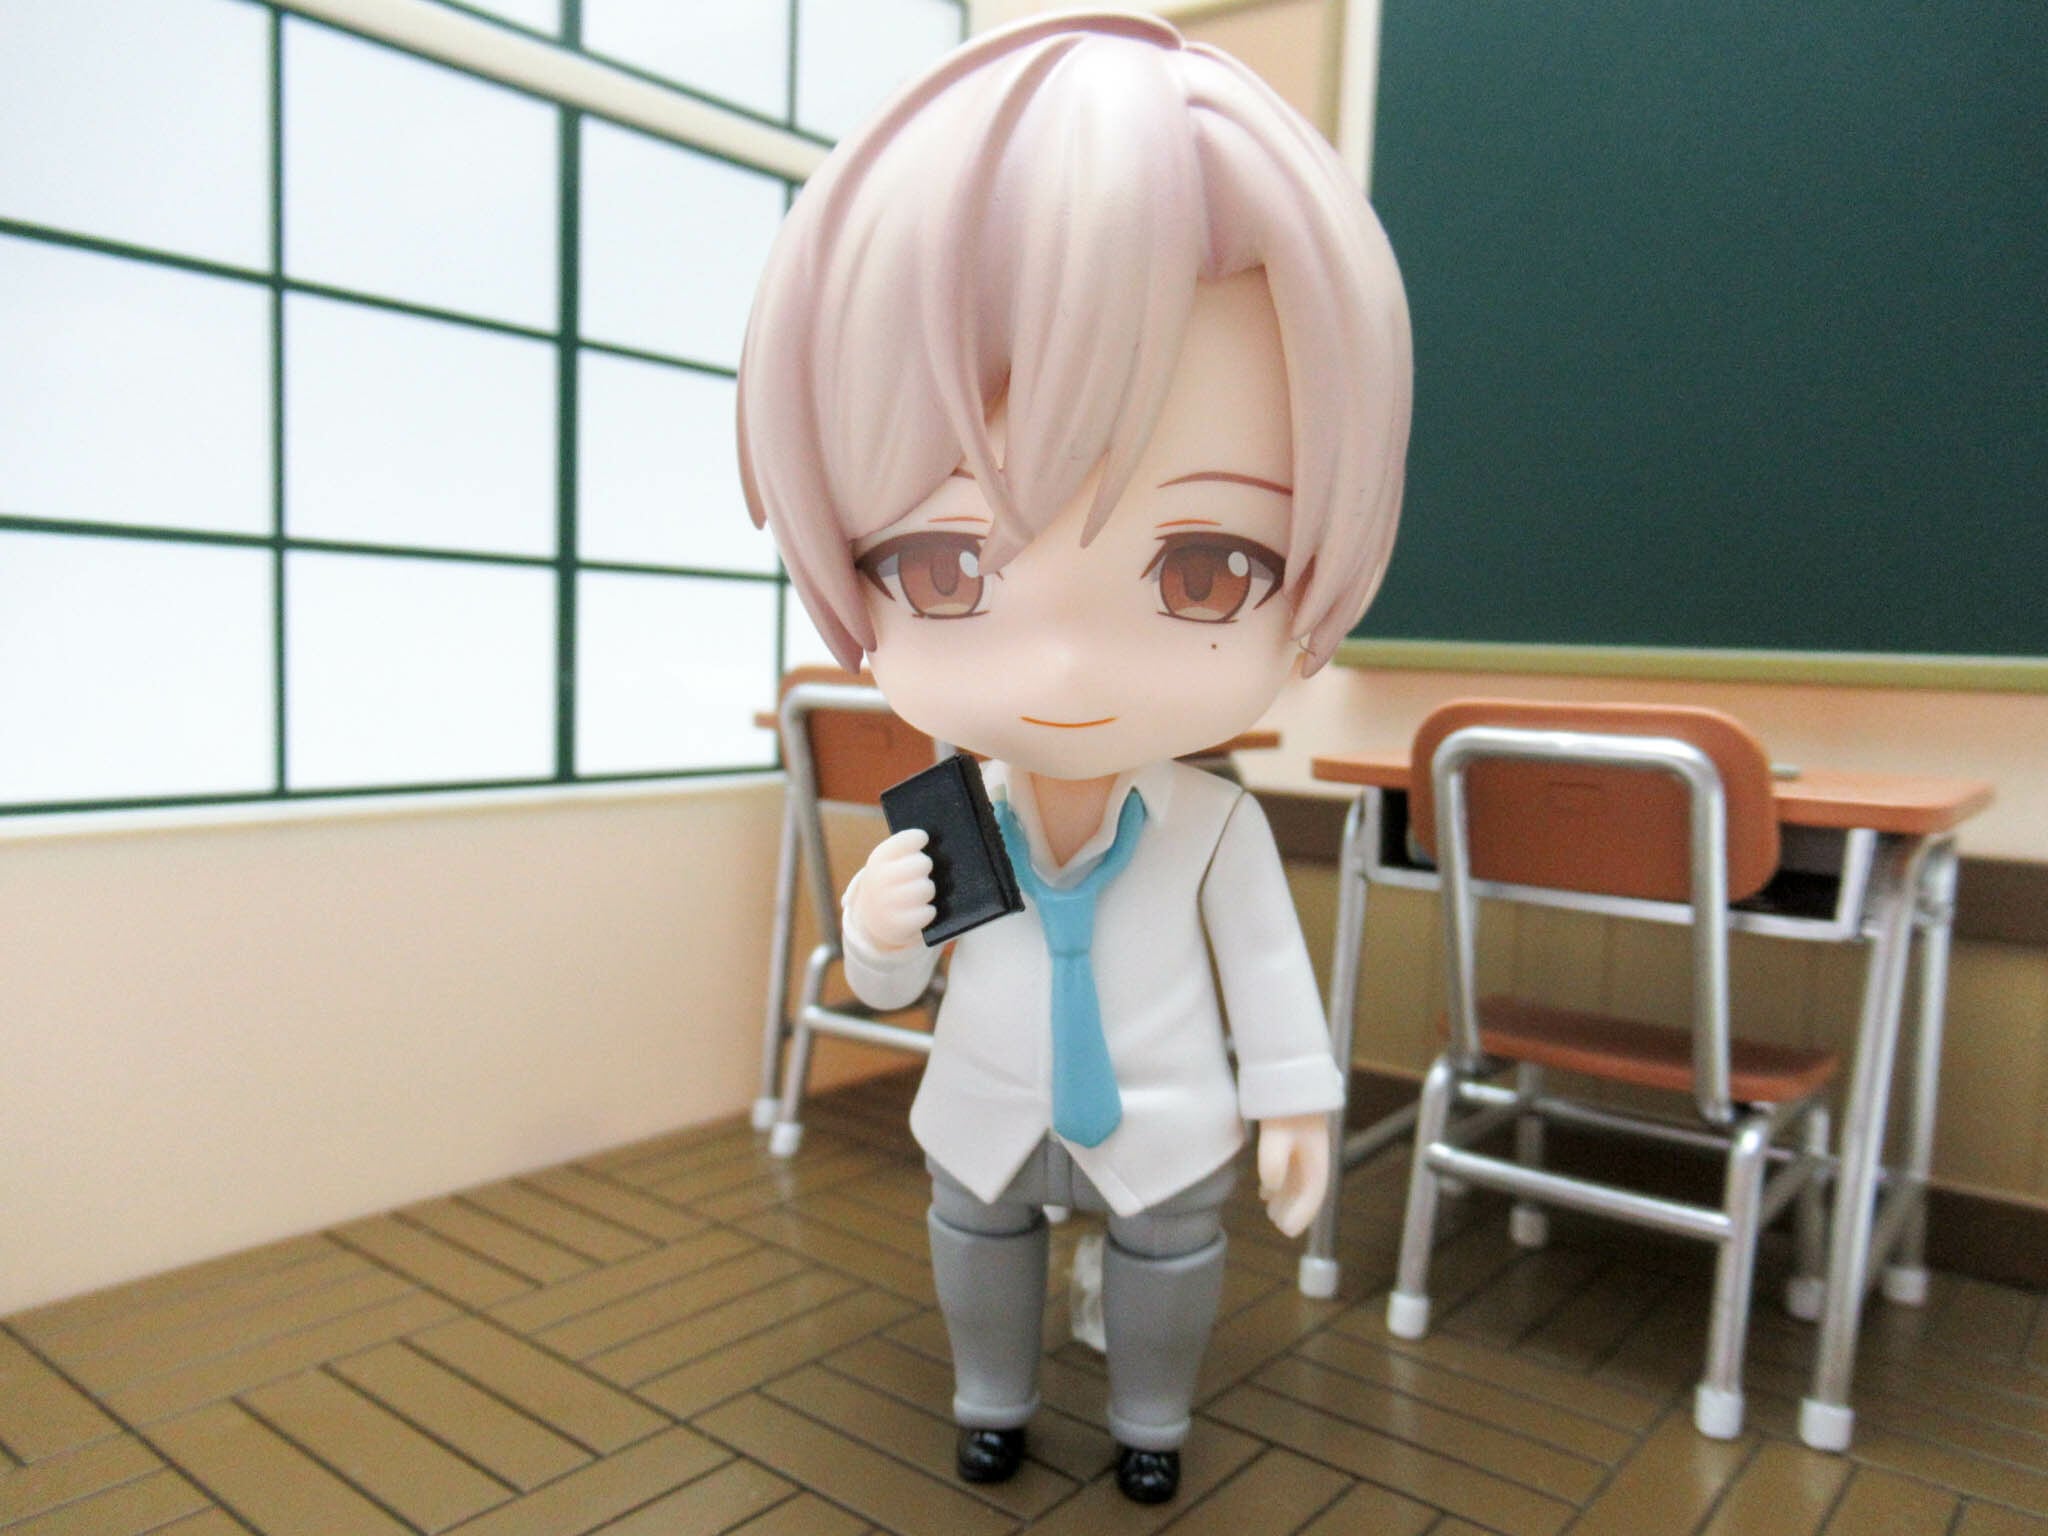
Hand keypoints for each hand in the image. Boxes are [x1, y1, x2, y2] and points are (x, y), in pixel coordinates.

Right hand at [849, 828, 935, 951]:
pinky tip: (918, 909)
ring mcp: (888, 903)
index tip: (923, 838)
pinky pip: (929, 912)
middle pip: (923, 863)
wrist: (873, 917)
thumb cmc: (891, 881)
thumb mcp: (890, 862)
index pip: (906, 839)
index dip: (918, 838)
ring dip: (927, 890)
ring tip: (918, 892)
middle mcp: (880, 879)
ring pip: (927, 888)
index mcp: (879, 859)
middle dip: (925, 867)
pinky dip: (927, 911)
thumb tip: (935, 844)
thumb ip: (907, 850)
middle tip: (919, 872)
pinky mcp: (900, 924)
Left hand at [1256, 1112, 1331, 1236]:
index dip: (1302, 1215)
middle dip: (1294, 1208)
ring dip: (1286, 1195)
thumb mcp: (1277, 1132)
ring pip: (1298, 1178)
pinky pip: (1290, 1166)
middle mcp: (1314, 1153)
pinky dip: (1280, 1181)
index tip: (1287, 1231)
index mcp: (1317, 1156)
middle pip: (1307, 1188)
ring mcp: (1304, 1145)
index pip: (1313, 1193)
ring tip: (1269, 1209)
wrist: (1287, 1069)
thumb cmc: (1284, 1102)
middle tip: (1277, 1225)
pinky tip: (1264, 1188)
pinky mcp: (1292, 1136)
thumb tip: (1270, 1186)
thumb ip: (1273, 1160)